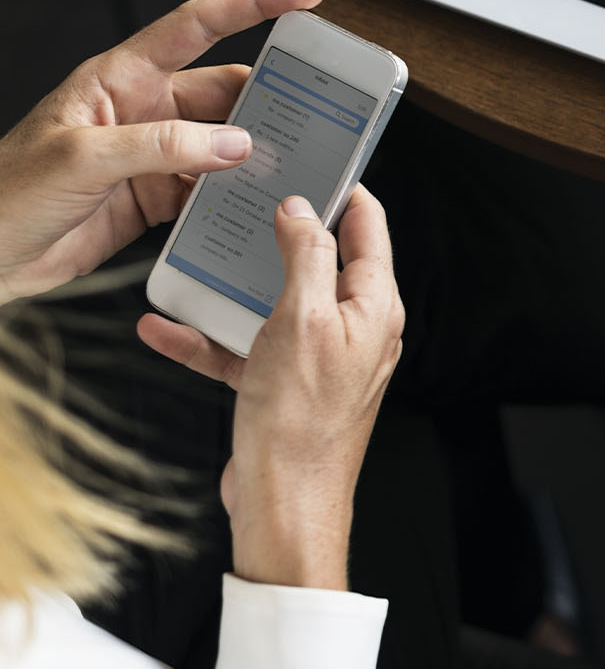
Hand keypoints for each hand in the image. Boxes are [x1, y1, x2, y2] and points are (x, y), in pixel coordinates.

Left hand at [0, 0, 324, 305]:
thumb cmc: (5, 194)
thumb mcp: (81, 159)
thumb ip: (162, 147)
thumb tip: (234, 142)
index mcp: (120, 77)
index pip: (198, 25)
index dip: (254, 3)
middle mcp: (143, 109)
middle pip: (226, 91)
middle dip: (273, 96)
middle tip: (322, 106)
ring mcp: (153, 154)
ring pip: (226, 142)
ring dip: (259, 153)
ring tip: (297, 161)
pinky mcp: (156, 196)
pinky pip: (213, 188)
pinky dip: (239, 196)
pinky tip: (258, 203)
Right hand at [138, 187, 403, 589]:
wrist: (284, 505)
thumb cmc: (303, 421)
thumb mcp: (304, 321)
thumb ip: (307, 258)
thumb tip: (305, 209)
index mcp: (374, 308)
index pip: (369, 231)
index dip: (346, 192)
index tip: (319, 162)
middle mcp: (354, 330)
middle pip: (319, 263)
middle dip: (281, 233)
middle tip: (247, 199)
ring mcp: (318, 359)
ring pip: (274, 305)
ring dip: (233, 287)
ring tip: (197, 256)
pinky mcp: (283, 386)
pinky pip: (244, 349)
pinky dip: (208, 338)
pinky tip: (165, 326)